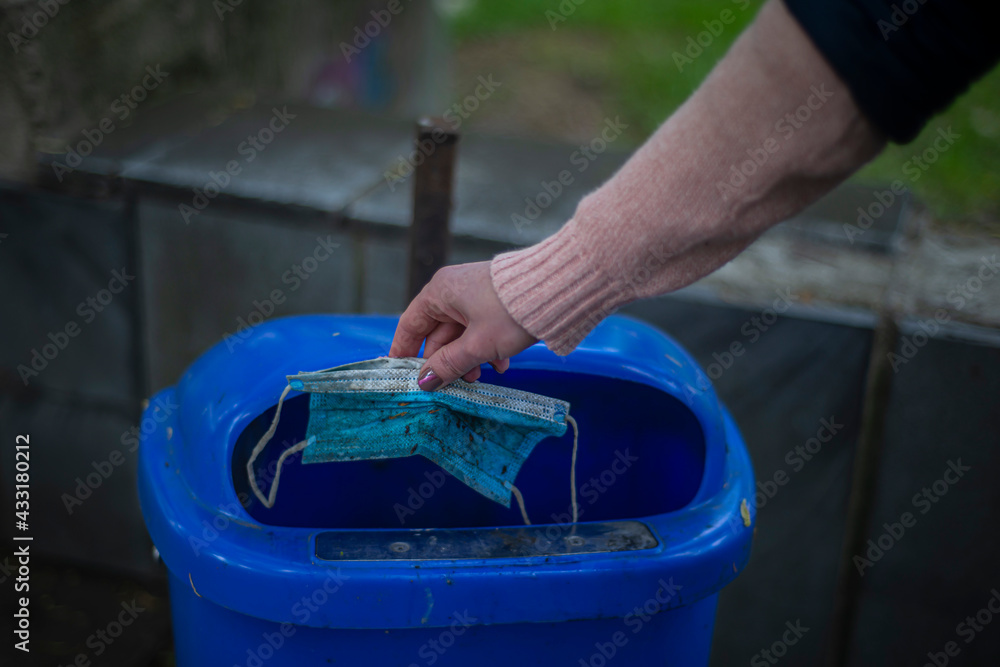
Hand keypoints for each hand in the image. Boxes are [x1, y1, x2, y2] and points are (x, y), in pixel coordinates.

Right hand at [389, 261, 536, 389]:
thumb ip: (449, 365)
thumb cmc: (511, 313)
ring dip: (470, 358)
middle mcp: (454, 289)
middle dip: (447, 362)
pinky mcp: (496, 302)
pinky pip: (481, 328)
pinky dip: (487, 348)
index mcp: (440, 292)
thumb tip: (424, 382)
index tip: (401, 374)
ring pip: (462, 334)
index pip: (411, 324)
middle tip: (453, 385)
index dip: (405, 351)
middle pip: (439, 333)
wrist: (559, 289)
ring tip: (483, 377)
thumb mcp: (477, 345)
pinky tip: (502, 365)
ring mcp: (476, 295)